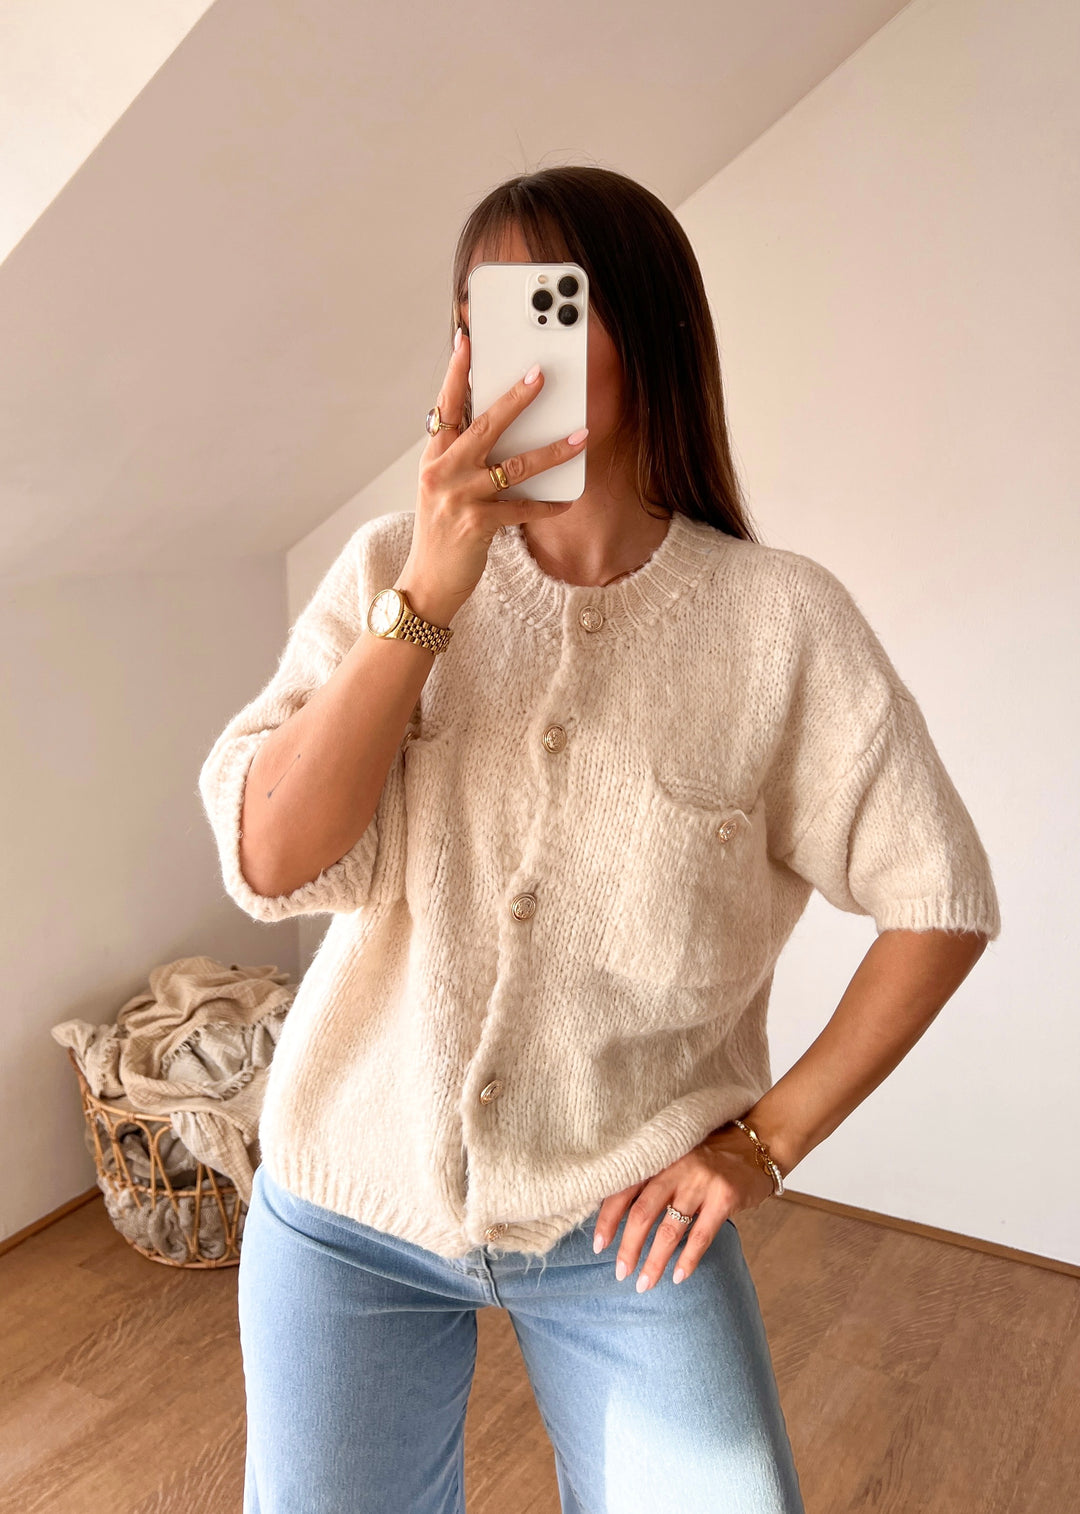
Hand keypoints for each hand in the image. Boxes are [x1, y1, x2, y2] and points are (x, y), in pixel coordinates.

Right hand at [396, 327, 588, 623]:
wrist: (428, 581)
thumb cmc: (441, 531)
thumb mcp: (441, 487)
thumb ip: (461, 456)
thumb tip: (500, 426)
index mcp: (434, 457)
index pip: (445, 407)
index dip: (456, 373)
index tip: (467, 341)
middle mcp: (443, 472)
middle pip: (485, 426)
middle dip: (516, 398)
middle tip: (540, 375)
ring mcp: (459, 498)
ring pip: (514, 466)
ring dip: (552, 450)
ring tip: (581, 435)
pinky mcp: (478, 525)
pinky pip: (523, 509)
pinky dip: (549, 504)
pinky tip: (568, 498)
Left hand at [592, 1124, 777, 1290]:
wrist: (757, 1144)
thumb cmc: (710, 1154)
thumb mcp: (676, 1156)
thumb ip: (652, 1178)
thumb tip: (620, 1217)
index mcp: (659, 1156)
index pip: (623, 1188)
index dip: (608, 1218)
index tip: (598, 1245)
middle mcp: (676, 1166)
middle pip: (642, 1212)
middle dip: (628, 1246)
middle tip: (620, 1272)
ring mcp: (701, 1181)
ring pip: (670, 1228)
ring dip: (655, 1260)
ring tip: (645, 1283)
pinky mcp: (725, 1196)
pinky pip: (702, 1235)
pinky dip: (688, 1259)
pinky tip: (678, 1277)